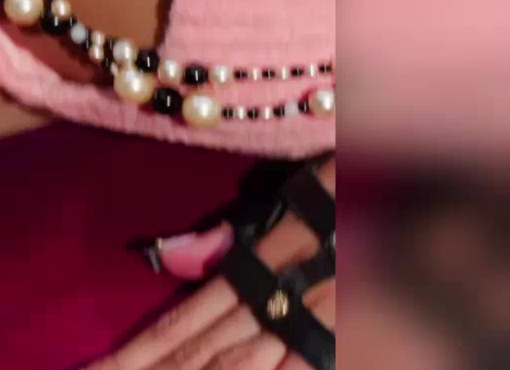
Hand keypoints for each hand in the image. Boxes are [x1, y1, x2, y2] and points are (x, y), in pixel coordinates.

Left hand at [86, 161, 334, 369]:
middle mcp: (273, 305)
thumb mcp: (283, 198)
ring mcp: (310, 330)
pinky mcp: (341, 342)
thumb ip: (224, 237)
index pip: (179, 326)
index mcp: (250, 268)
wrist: (407, 195)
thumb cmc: (340, 188)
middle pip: (200, 360)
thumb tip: (166, 257)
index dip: (134, 356)